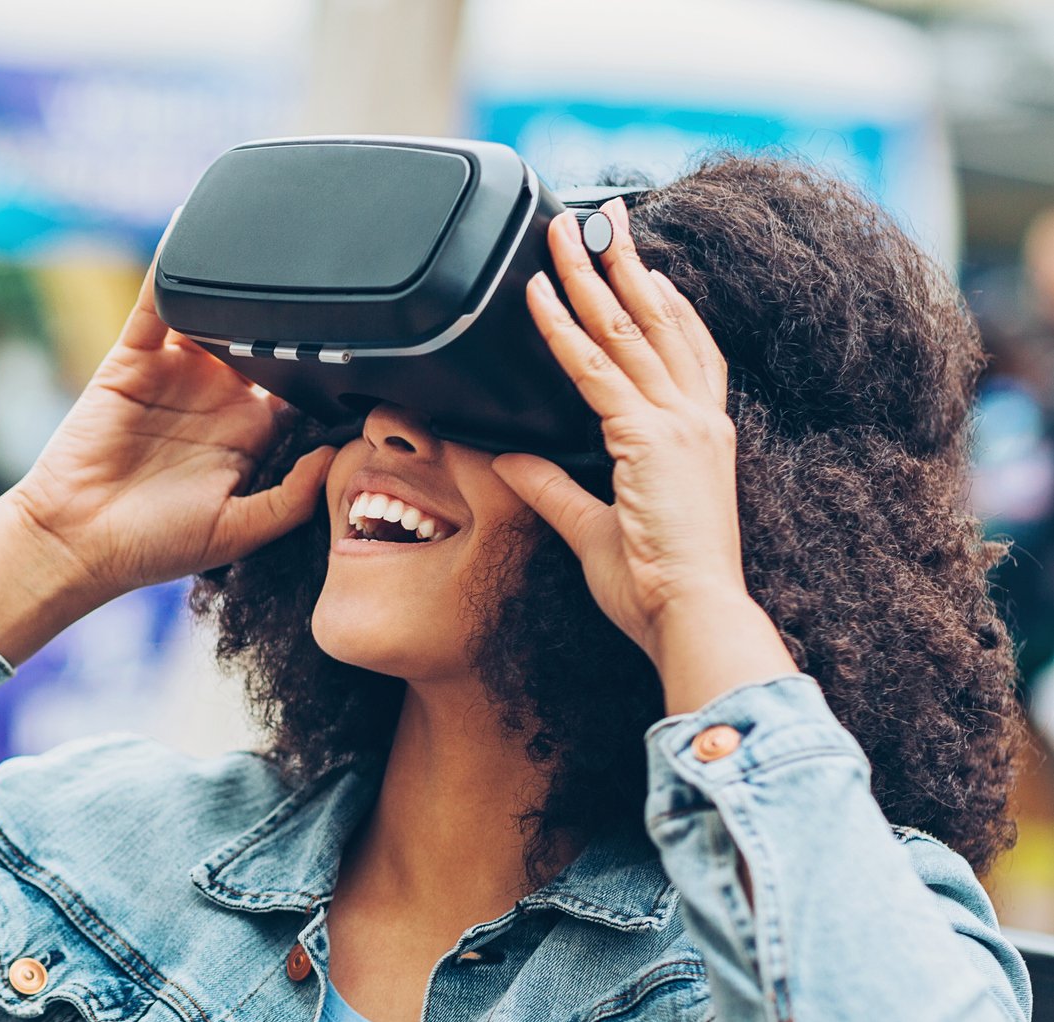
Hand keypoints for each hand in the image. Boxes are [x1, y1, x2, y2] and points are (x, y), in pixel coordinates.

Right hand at [4, 260, 329, 599]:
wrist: (77, 540)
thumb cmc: (153, 546)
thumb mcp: (238, 532)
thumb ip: (292, 498)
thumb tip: (337, 453)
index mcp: (249, 437)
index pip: (301, 388)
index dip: (327, 366)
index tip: (364, 345)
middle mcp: (217, 398)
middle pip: (265, 339)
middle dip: (291, 316)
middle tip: (327, 286)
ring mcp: (176, 373)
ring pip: (218, 314)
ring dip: (239, 289)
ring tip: (271, 258)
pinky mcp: (135, 358)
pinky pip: (156, 304)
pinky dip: (171, 270)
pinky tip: (192, 238)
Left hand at [489, 199, 795, 709]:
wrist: (694, 616)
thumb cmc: (658, 590)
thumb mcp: (596, 529)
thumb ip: (553, 488)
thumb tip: (510, 459)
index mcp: (700, 438)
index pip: (686, 350)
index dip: (665, 302)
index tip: (644, 265)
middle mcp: (696, 420)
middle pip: (660, 320)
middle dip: (627, 263)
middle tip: (604, 216)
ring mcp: (677, 425)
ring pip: (627, 329)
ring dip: (593, 275)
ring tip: (566, 231)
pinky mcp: (650, 439)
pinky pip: (594, 369)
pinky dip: (564, 328)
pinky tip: (541, 296)